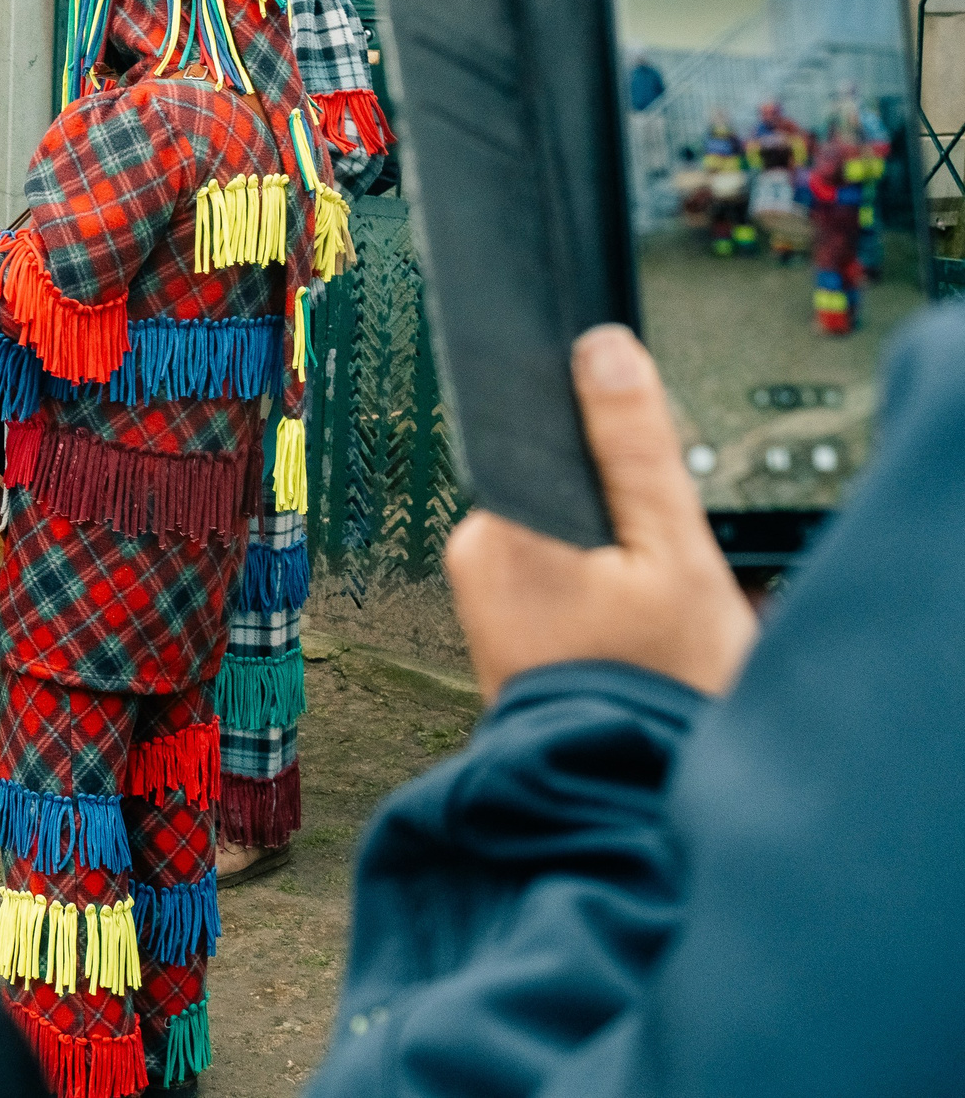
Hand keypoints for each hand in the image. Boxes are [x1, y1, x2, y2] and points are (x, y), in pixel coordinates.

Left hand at [445, 324, 757, 702]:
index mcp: (496, 527)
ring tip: (648, 616)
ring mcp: (484, 598)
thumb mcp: (672, 554)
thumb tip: (600, 349)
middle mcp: (473, 556)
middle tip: (659, 579)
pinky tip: (632, 635)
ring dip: (617, 559)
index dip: (606, 443)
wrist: (630, 797)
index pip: (544, 436)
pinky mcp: (504, 631)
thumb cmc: (656, 687)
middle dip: (621, 516)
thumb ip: (633, 448)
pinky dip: (605, 594)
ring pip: (569, 535)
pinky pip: (561, 580)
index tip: (644, 488)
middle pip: (562, 486)